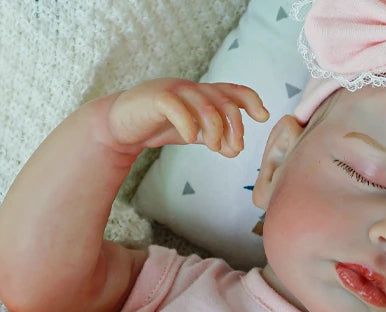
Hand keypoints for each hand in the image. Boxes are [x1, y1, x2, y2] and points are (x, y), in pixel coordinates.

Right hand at [106, 78, 268, 155]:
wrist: (122, 124)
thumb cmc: (158, 125)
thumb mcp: (191, 133)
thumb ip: (212, 138)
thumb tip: (235, 149)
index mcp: (202, 95)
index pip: (232, 91)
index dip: (250, 100)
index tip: (263, 116)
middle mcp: (192, 89)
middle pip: (223, 100)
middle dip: (234, 125)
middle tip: (235, 148)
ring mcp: (174, 91)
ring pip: (204, 104)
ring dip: (215, 128)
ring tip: (215, 148)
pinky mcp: (156, 99)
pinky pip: (177, 107)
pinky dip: (187, 123)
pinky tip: (190, 139)